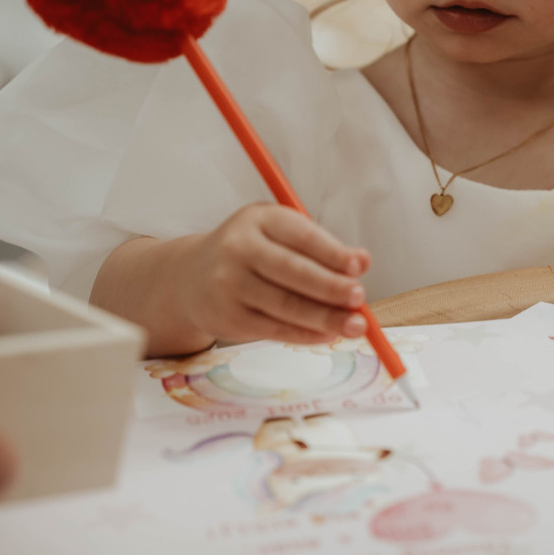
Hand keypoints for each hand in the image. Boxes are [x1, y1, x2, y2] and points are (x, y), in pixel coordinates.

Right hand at [176, 204, 372, 346]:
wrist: (191, 277)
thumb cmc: (251, 252)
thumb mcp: (280, 236)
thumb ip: (320, 247)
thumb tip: (362, 262)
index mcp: (258, 219)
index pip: (301, 235)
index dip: (333, 252)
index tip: (359, 266)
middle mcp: (238, 248)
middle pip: (292, 271)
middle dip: (331, 287)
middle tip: (359, 298)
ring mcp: (229, 285)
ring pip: (286, 305)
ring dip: (326, 318)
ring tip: (355, 325)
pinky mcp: (228, 318)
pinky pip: (274, 329)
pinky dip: (306, 335)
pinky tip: (328, 335)